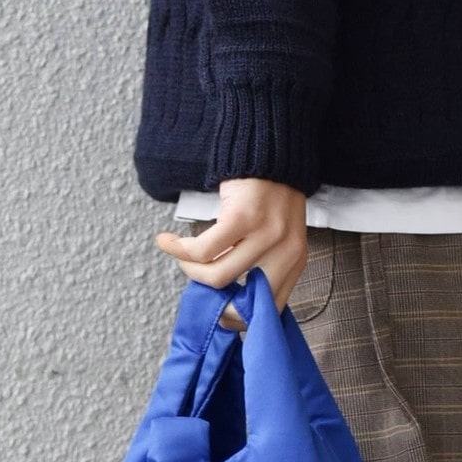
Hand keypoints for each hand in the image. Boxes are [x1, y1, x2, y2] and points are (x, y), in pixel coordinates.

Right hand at [154, 178, 308, 331]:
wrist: (270, 144)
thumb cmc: (268, 192)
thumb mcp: (276, 233)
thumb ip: (261, 263)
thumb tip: (225, 296)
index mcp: (294, 260)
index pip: (269, 309)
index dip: (239, 316)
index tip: (217, 309)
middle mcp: (284, 251)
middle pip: (240, 301)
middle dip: (212, 300)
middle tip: (196, 285)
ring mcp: (265, 235)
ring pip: (216, 276)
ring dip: (189, 270)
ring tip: (179, 255)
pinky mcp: (241, 217)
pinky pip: (203, 249)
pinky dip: (179, 249)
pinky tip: (167, 240)